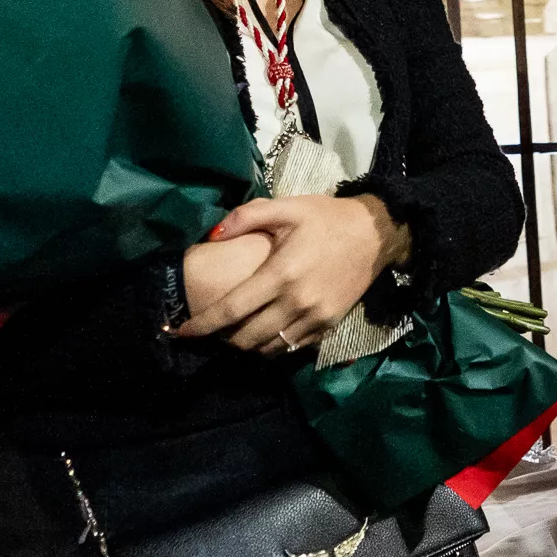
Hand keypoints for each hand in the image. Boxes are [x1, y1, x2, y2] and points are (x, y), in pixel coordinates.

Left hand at [178, 194, 396, 353]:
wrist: (376, 234)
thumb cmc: (327, 218)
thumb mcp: (287, 207)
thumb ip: (246, 217)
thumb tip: (212, 235)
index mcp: (281, 273)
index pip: (232, 309)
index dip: (203, 324)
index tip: (181, 331)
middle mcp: (296, 301)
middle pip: (247, 337)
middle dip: (223, 339)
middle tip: (212, 331)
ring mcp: (315, 317)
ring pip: (270, 348)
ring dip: (248, 346)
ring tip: (237, 334)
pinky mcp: (329, 324)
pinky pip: (293, 347)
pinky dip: (274, 347)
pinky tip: (266, 334)